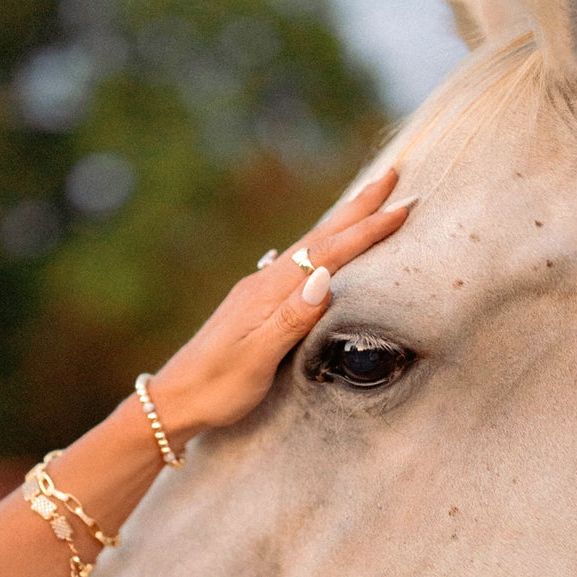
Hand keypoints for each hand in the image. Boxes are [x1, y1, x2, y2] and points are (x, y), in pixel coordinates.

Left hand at [151, 168, 409, 441]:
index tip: (402, 209)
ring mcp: (257, 292)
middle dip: (357, 208)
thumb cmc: (217, 388)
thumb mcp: (257, 359)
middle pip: (318, 238)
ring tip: (365, 201)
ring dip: (340, 223)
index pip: (326, 254)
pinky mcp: (253, 306)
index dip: (365, 232)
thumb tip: (325, 277)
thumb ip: (292, 318)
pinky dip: (319, 248)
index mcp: (269, 293)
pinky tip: (318, 249)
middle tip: (391, 175)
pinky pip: (295, 264)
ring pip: (307, 248)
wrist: (174, 401)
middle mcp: (263, 283)